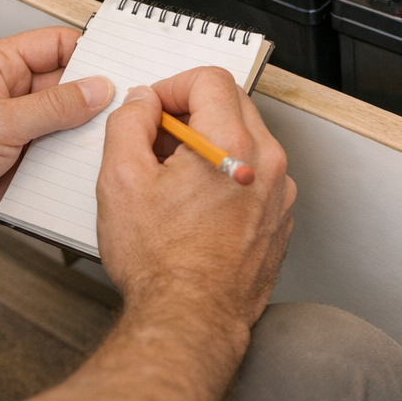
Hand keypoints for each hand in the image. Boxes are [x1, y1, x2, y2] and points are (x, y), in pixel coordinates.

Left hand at [0, 27, 113, 245]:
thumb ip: (52, 107)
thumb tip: (96, 89)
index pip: (57, 46)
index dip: (90, 53)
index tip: (122, 64)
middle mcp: (10, 100)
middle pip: (69, 92)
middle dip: (96, 102)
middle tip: (127, 110)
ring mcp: (15, 137)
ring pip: (67, 133)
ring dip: (84, 143)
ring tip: (110, 146)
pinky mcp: (17, 172)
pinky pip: (56, 169)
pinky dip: (71, 175)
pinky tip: (86, 177)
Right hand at [97, 68, 295, 338]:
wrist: (191, 321)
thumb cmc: (160, 263)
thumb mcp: (121, 181)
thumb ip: (129, 125)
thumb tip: (143, 103)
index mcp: (234, 142)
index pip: (210, 79)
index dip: (173, 86)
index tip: (152, 110)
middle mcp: (268, 162)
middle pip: (232, 105)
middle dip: (191, 113)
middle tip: (157, 143)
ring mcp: (280, 192)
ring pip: (246, 141)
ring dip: (210, 145)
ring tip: (174, 181)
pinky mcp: (280, 218)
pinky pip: (256, 176)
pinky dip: (228, 176)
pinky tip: (197, 207)